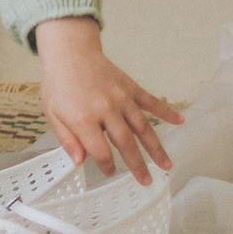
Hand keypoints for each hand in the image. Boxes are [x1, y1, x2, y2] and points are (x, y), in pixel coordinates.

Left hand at [34, 17, 182, 184]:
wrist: (69, 52)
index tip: (110, 174)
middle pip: (125, 142)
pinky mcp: (130, 87)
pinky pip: (151, 102)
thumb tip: (80, 162)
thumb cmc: (58, 84)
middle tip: (147, 181)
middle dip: (137, 164)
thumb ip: (67, 139)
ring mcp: (121, 97)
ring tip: (167, 165)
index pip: (100, 150)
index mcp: (83, 117)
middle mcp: (106, 109)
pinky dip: (166, 112)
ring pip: (142, 127)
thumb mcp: (52, 114)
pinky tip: (181, 121)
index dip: (106, 165)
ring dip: (156, 147)